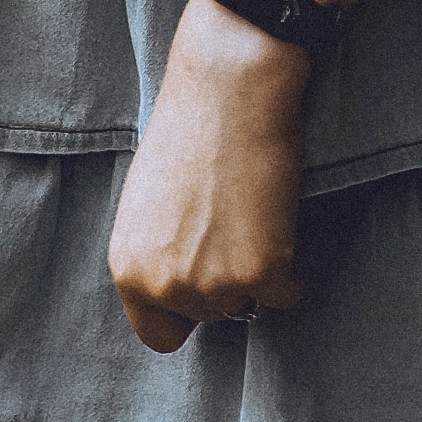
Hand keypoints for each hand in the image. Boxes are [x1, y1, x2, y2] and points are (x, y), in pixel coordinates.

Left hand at [106, 0, 310, 352]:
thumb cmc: (188, 129)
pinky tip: (278, 216)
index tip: (202, 279)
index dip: (184, 310)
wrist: (228, 86)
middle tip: (231, 219)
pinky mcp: (262, 271)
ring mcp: (214, 284)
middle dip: (224, 278)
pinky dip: (292, 266)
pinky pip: (287, 293)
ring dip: (259, 268)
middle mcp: (165, 286)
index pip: (158, 334)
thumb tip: (183, 284)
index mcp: (128, 269)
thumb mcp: (147, 204)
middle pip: (210, 316)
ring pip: (249, 303)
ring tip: (250, 208)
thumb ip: (158, 253)